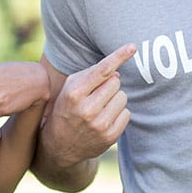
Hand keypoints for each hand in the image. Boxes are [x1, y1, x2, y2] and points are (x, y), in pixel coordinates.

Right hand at [43, 44, 135, 166]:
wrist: (59, 146)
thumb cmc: (66, 109)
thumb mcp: (69, 88)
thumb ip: (89, 75)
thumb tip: (117, 73)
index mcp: (74, 93)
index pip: (102, 70)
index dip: (119, 56)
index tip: (132, 46)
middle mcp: (87, 109)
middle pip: (115, 82)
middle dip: (109, 85)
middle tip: (97, 95)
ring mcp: (100, 124)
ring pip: (123, 97)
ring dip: (115, 99)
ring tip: (100, 108)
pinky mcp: (110, 136)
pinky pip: (127, 113)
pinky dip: (118, 113)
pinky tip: (105, 119)